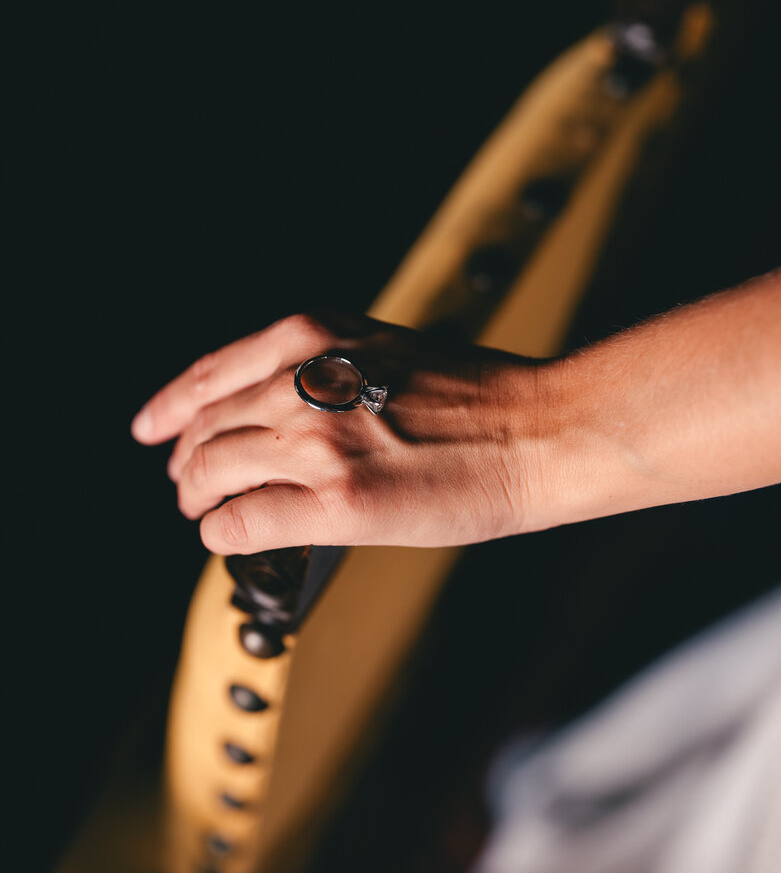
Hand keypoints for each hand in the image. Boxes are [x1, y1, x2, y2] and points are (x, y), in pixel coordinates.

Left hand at [130, 313, 548, 552]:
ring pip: (210, 475)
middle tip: (188, 485)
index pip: (208, 373)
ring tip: (206, 512)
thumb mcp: (381, 349)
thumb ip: (320, 369)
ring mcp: (316, 442)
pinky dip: (225, 532)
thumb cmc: (477, 396)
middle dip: (187, 463)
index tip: (152, 427)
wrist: (537, 430)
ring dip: (199, 499)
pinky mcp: (337, 502)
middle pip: (204, 429)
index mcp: (310, 337)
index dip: (169, 407)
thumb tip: (270, 412)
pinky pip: (242, 524)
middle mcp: (302, 382)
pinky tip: (233, 535)